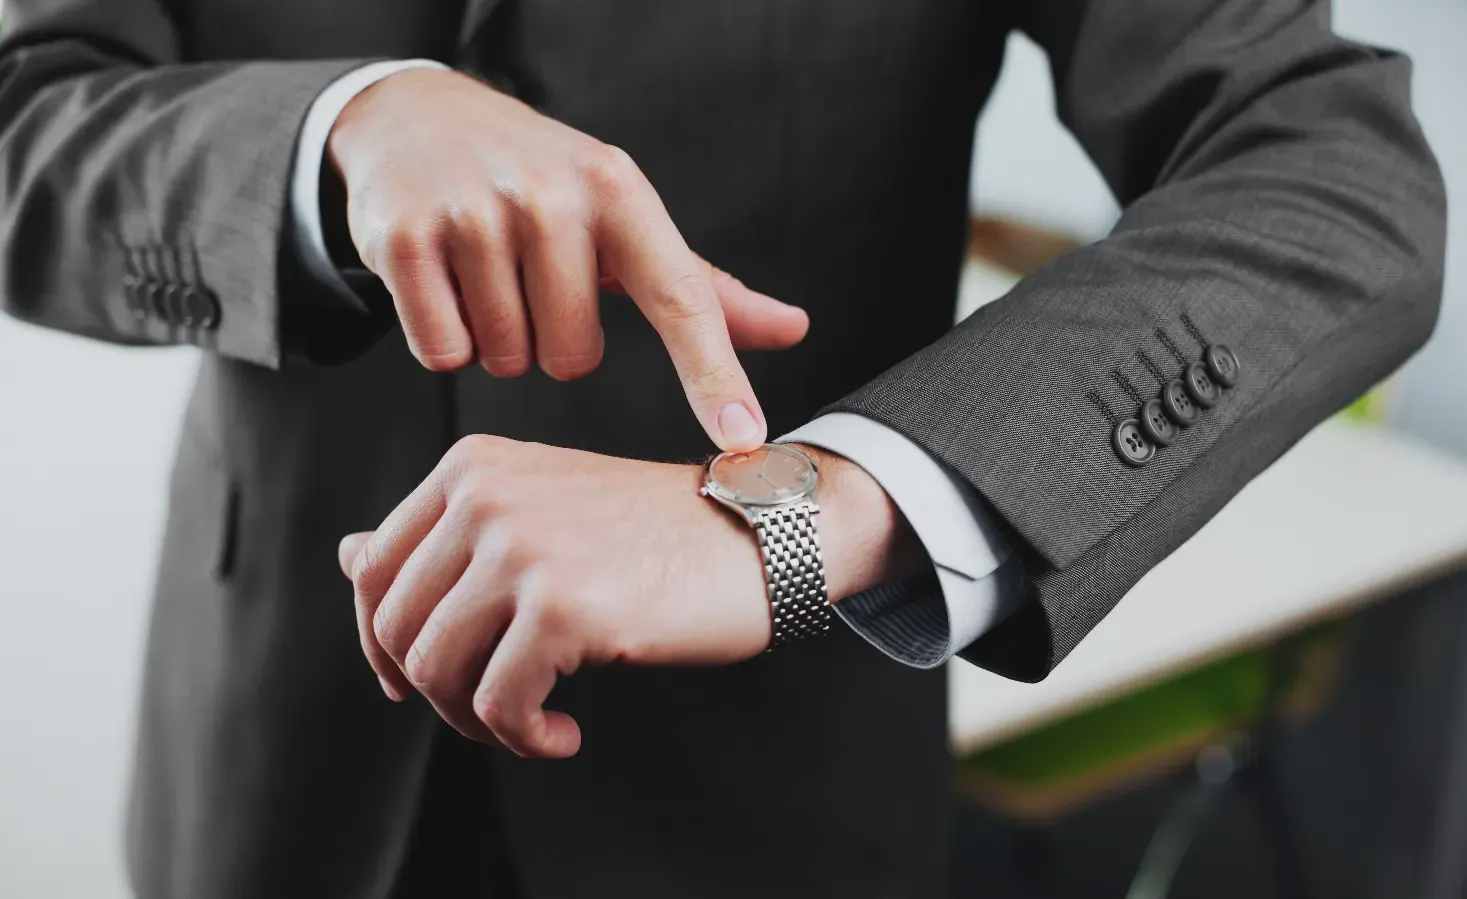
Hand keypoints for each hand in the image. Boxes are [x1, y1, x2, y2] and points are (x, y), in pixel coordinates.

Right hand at [327, 68, 809, 449]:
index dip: (715, 377)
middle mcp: (553, 196)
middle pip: (573, 359)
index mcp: (621, 193)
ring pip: (508, 360)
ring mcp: (475, 213)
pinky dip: (443, 338)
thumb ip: (704, 289)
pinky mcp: (405, 238)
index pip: (683, 301)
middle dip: (551, 342)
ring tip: (487, 275)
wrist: (421, 117)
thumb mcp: (626, 222)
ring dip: (498, 340)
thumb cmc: (543, 183)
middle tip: (533, 284)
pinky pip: (443, 353)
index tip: (744, 438)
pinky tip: (443, 283)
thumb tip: (794, 329)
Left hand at [337, 436, 920, 756]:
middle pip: (396, 629)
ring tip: (532, 723)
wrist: (759, 532)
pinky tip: (563, 734)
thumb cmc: (654, 530)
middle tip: (492, 712)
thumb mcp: (539, 509)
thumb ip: (442, 534)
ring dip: (478, 721)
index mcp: (473, 468)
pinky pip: (499, 706)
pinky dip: (524, 738)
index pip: (371, 571)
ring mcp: (522, 548)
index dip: (378, 643)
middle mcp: (486, 497)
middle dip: (435, 692)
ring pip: (436, 672)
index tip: (415, 682)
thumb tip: (346, 556)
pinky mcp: (563, 607)